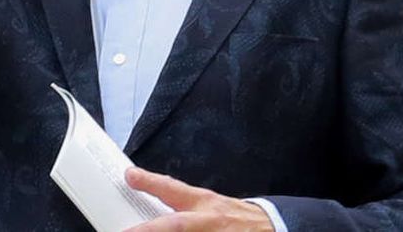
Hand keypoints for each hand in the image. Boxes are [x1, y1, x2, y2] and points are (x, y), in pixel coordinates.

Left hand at [125, 167, 274, 230]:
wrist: (273, 229)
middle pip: (176, 226)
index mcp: (205, 205)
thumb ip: (183, 203)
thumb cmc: (238, 219)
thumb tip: (145, 191)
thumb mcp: (212, 205)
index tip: (130, 176)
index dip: (150, 182)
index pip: (174, 189)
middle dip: (150, 231)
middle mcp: (208, 223)